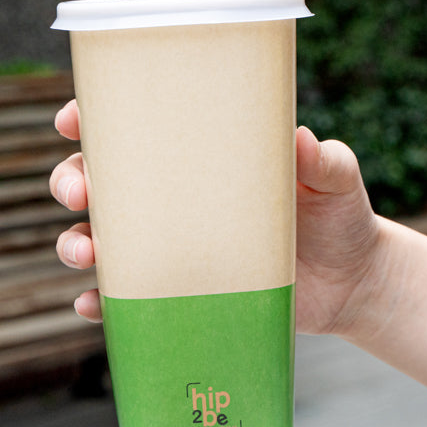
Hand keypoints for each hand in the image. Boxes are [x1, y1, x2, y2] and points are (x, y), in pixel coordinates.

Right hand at [49, 101, 383, 334]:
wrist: (353, 284)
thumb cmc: (341, 217)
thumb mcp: (337, 180)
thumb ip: (324, 160)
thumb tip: (302, 140)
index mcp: (206, 158)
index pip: (138, 130)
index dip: (94, 119)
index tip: (72, 120)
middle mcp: (179, 200)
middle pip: (102, 182)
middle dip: (72, 180)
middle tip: (79, 192)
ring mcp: (176, 248)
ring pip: (102, 240)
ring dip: (76, 242)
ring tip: (85, 252)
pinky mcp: (183, 294)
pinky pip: (127, 301)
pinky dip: (101, 304)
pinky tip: (92, 306)